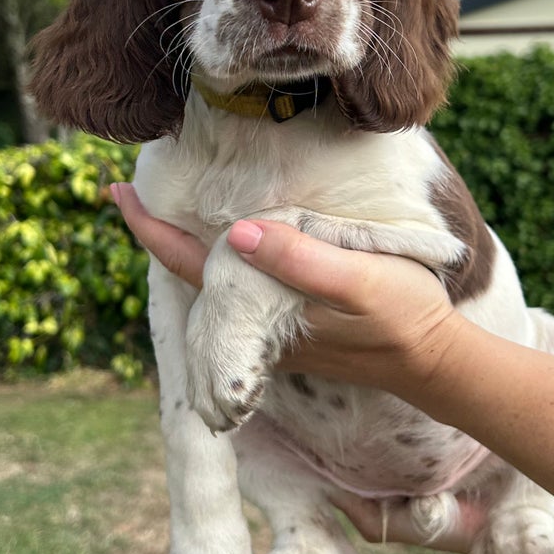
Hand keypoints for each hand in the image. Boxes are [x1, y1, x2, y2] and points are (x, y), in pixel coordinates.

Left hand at [109, 183, 459, 394]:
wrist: (436, 363)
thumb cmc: (400, 319)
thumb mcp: (357, 283)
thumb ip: (298, 261)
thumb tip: (235, 236)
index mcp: (260, 311)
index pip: (189, 264)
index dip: (150, 229)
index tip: (117, 190)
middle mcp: (256, 326)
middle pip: (191, 274)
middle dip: (157, 234)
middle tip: (128, 190)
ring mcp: (272, 328)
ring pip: (214, 282)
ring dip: (186, 245)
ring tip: (166, 206)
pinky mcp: (293, 324)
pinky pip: (242, 287)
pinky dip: (225, 257)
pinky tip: (228, 236)